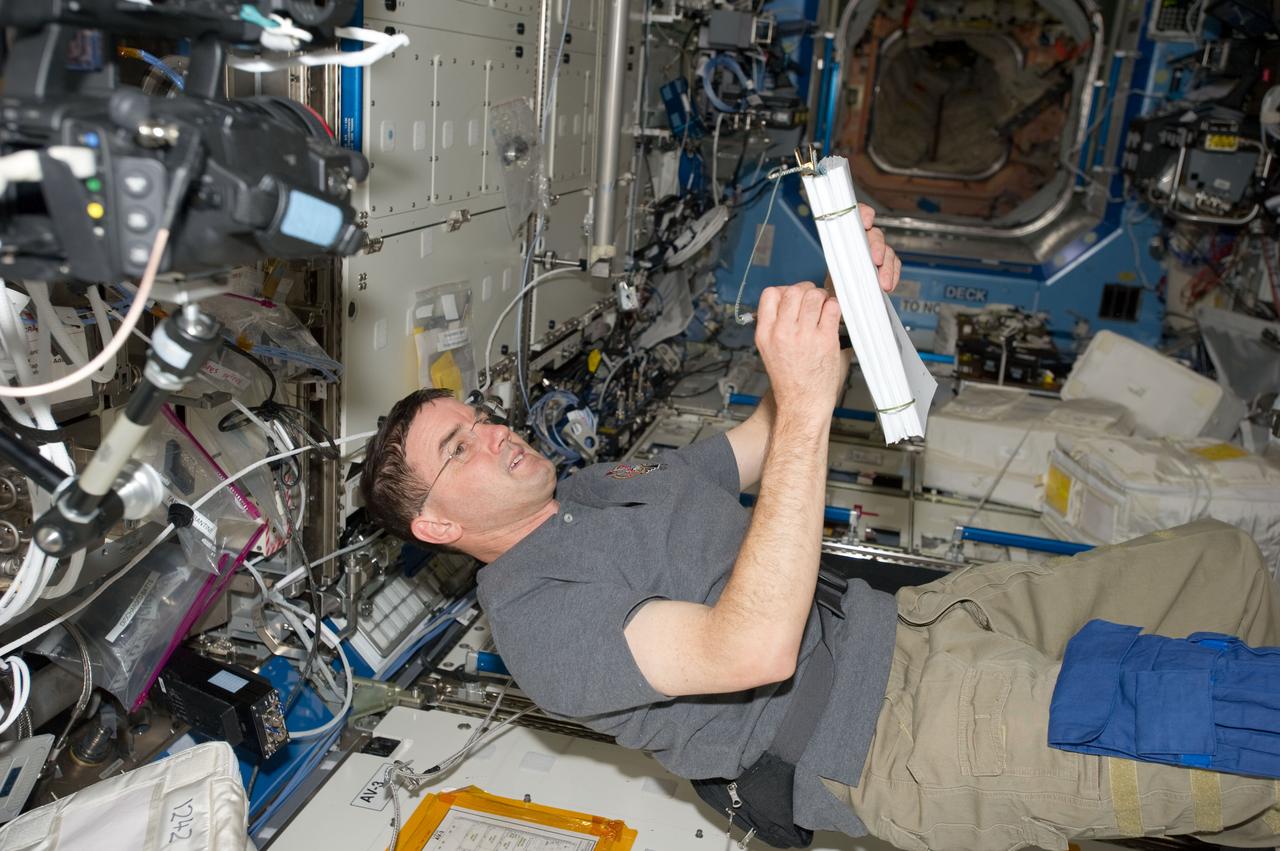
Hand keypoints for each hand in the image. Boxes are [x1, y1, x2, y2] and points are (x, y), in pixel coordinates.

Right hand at [754, 282, 842, 420]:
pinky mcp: (825, 340)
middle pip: (793, 291)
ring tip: (824, 306)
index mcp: (765, 333)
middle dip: (806, 290)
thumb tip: (788, 301)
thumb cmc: (789, 379)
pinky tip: (832, 315)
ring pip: (814, 296)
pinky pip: (832, 308)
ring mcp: (804, 336)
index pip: (770, 294)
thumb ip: (774, 325)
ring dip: (822, 296)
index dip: (784, 290)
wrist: (801, 402)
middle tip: (812, 299)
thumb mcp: (768, 350)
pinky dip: (834, 306)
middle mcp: (783, 332)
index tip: (793, 297)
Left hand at [822, 205, 900, 294]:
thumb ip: (836, 258)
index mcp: (850, 232)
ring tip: (883, 282)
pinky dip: (892, 274)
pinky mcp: (886, 262)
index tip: (866, 222)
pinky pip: (894, 264)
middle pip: (876, 235)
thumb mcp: (831, 266)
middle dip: (877, 247)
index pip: (858, 214)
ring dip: (887, 267)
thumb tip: (839, 260)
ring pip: (887, 251)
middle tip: (876, 260)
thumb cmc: (835, 274)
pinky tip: (888, 284)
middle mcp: (865, 238)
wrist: (838, 289)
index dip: (864, 214)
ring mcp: (877, 249)